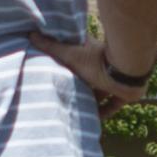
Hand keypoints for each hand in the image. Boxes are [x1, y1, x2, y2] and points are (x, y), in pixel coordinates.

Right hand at [32, 28, 154, 105]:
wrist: (126, 68)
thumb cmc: (95, 60)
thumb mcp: (69, 54)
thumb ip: (51, 47)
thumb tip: (30, 34)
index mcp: (90, 57)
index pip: (77, 64)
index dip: (68, 70)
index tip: (56, 78)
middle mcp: (103, 69)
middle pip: (88, 81)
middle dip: (78, 90)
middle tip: (63, 102)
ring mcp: (115, 81)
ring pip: (100, 94)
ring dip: (90, 103)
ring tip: (74, 115)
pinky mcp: (125, 94)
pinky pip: (113, 105)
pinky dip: (104, 113)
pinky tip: (94, 121)